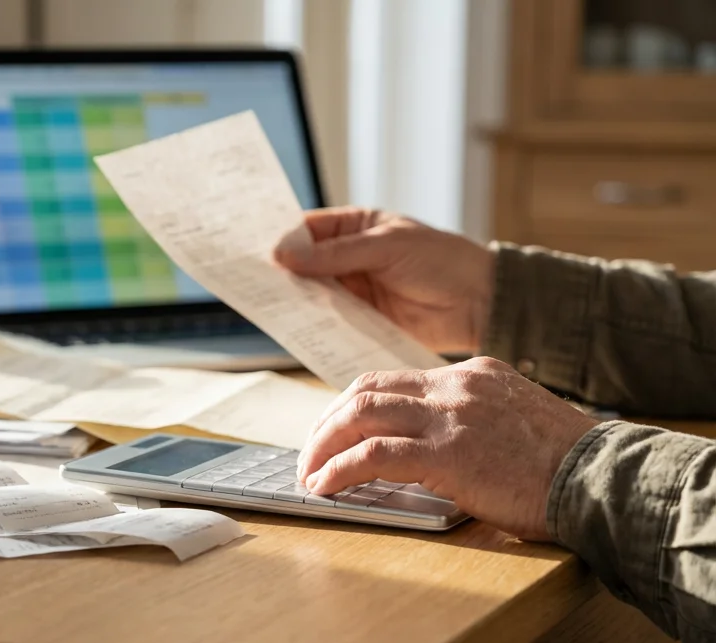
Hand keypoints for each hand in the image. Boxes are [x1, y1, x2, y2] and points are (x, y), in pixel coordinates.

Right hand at [274, 207, 495, 351]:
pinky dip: (311, 324)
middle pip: (302, 264)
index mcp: (355, 228)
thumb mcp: (387, 246)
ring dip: (292, 299)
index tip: (252, 248)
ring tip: (264, 304)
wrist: (481, 303)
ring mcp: (353, 291)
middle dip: (279, 272)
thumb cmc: (442, 260)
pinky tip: (293, 326)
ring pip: (311, 294)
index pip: (306, 229)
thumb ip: (337, 254)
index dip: (280, 237)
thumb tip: (286, 255)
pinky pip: (328, 321)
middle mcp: (348, 258)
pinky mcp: (360, 321)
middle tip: (249, 280)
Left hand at [296, 357, 598, 540]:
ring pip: (360, 414)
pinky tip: (323, 487)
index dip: (353, 407)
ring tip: (307, 473)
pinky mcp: (448, 452)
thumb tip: (422, 451)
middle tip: (309, 454)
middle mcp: (456, 386)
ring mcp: (451, 416)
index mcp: (472, 374)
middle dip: (326, 423)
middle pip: (365, 390)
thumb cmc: (564, 467)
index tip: (333, 431)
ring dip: (323, 445)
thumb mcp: (513, 424)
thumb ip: (469, 423)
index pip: (393, 380)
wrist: (604, 480)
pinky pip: (373, 455)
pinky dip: (338, 469)